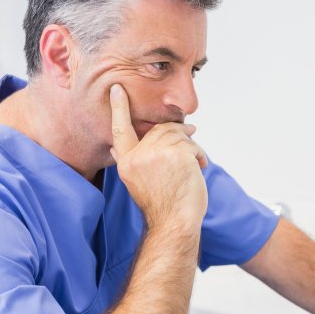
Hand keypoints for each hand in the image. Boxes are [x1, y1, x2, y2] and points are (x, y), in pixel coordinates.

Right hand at [109, 84, 208, 230]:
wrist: (175, 223)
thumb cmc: (161, 205)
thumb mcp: (137, 182)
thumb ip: (130, 161)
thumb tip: (114, 146)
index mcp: (126, 163)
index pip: (119, 130)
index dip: (119, 108)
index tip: (116, 89)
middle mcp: (138, 156)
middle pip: (159, 130)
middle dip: (178, 132)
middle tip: (192, 131)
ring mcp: (157, 153)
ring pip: (177, 134)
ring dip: (191, 144)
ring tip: (197, 160)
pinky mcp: (177, 154)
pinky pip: (191, 144)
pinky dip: (199, 155)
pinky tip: (200, 167)